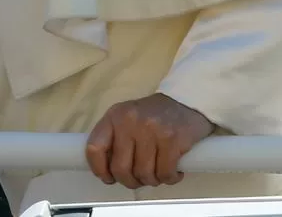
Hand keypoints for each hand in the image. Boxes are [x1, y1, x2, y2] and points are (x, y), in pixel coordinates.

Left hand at [85, 93, 215, 188]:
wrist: (186, 101)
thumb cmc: (154, 115)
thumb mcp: (127, 119)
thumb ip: (114, 139)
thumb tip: (106, 171)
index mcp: (114, 116)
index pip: (94, 147)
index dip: (99, 169)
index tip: (108, 178)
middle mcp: (129, 121)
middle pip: (120, 168)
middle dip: (130, 181)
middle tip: (139, 179)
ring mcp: (151, 130)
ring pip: (144, 174)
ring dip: (152, 180)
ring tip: (158, 172)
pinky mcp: (172, 139)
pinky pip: (165, 174)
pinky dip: (169, 178)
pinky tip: (173, 171)